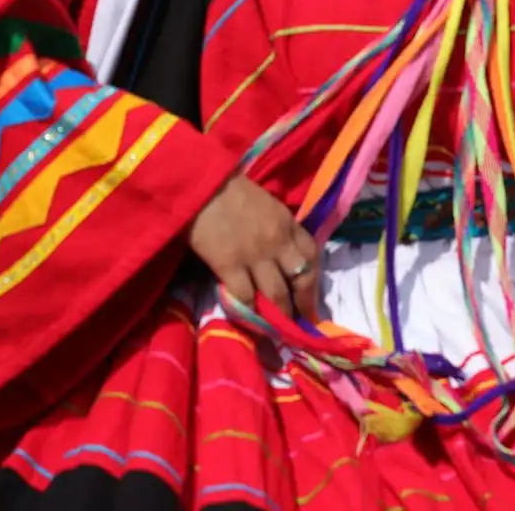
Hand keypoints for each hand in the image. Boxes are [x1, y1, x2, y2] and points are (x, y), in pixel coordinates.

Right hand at [187, 175, 320, 319]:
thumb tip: (281, 254)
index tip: (311, 296)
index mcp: (287, 222)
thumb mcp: (264, 203)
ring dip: (278, 316)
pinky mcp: (229, 266)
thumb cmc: (228, 189)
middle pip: (301, 280)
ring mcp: (255, 256)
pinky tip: (248, 317)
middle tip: (299, 323)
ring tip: (276, 330)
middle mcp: (278, 242)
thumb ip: (276, 228)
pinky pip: (246, 297)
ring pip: (277, 295)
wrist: (200, 183)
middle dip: (303, 305)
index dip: (314, 280)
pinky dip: (249, 311)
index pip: (312, 255)